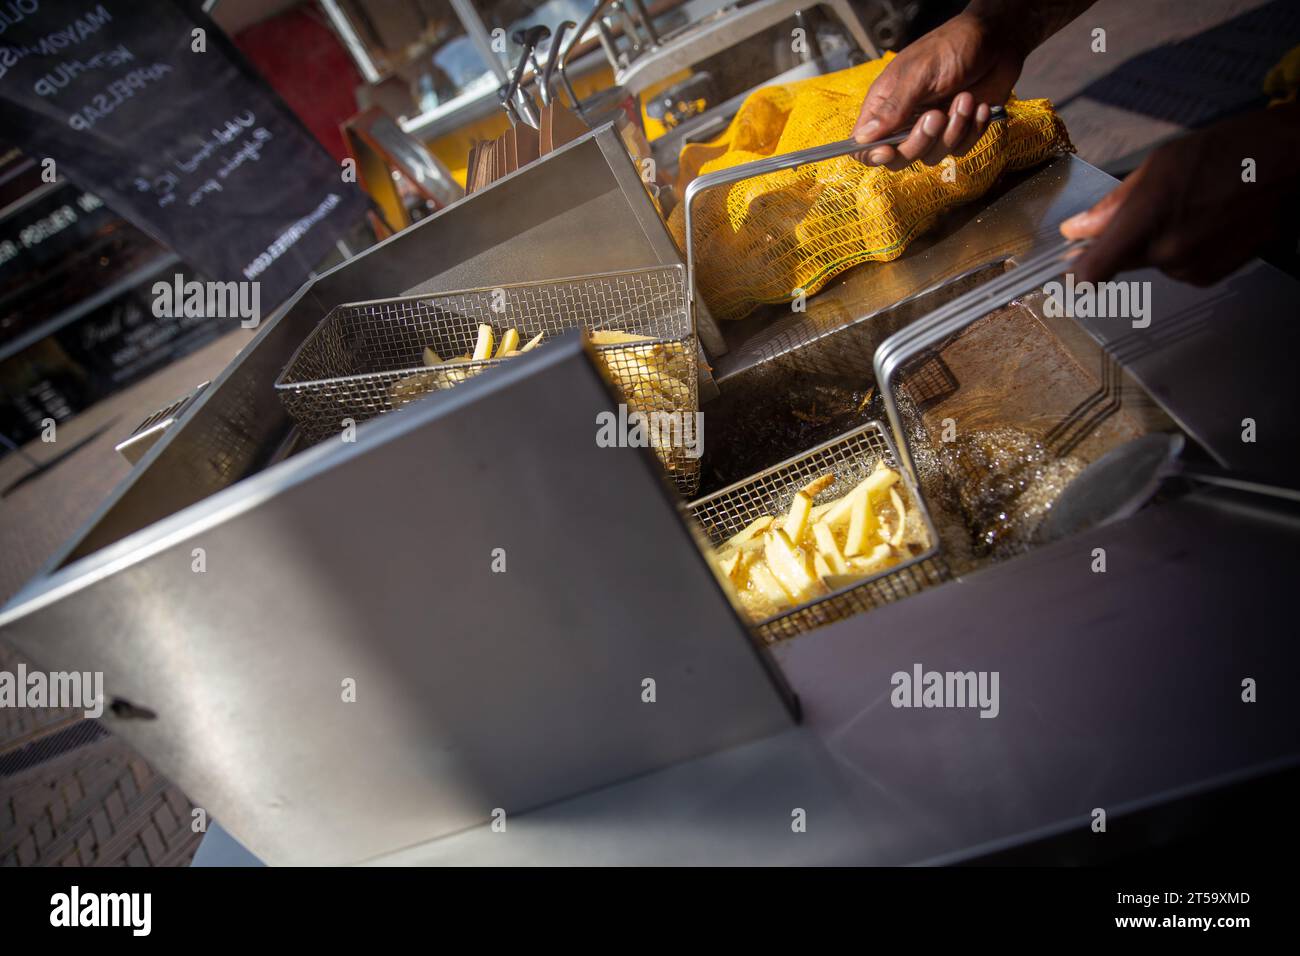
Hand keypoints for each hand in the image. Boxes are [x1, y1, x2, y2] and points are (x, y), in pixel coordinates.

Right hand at [851, 11, 1027, 168]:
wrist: (997, 39)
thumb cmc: (953, 46)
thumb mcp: (919, 74)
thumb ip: (893, 108)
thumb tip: (863, 138)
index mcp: (885, 104)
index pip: (865, 144)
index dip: (872, 155)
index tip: (888, 150)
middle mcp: (906, 120)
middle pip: (900, 158)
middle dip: (921, 142)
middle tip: (937, 115)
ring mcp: (933, 128)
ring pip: (932, 156)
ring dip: (953, 131)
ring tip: (965, 99)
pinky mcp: (958, 131)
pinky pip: (960, 150)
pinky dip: (972, 130)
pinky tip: (978, 105)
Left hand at [1061, 104, 1299, 284]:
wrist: (1297, 164)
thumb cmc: (1235, 151)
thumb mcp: (1162, 163)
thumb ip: (1114, 203)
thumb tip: (1077, 228)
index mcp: (1149, 221)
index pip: (1094, 271)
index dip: (1076, 272)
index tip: (1067, 266)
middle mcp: (1168, 253)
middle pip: (1122, 261)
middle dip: (1124, 240)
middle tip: (1152, 206)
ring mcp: (1192, 268)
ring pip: (1152, 262)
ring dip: (1159, 241)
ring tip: (1193, 205)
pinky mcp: (1213, 275)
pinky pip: (1180, 266)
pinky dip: (1184, 248)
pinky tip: (1209, 219)